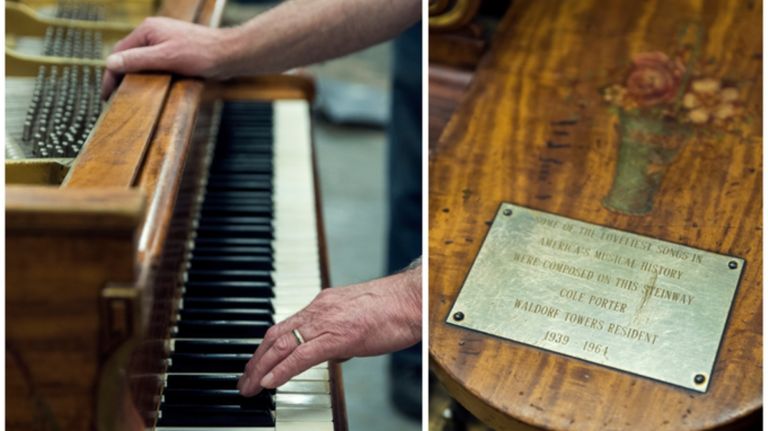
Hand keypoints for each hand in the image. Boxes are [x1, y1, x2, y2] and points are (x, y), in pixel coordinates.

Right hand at [101, 17, 236, 98]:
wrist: (229, 54)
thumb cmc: (201, 53)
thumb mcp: (165, 58)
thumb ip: (138, 60)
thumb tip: (110, 62)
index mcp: (147, 30)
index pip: (119, 52)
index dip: (111, 74)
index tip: (106, 94)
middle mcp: (154, 33)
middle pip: (129, 56)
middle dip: (121, 76)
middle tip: (114, 98)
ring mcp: (165, 41)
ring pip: (142, 61)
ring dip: (135, 77)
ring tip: (128, 95)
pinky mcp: (176, 51)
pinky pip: (156, 64)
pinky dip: (149, 75)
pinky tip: (149, 88)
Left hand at [237, 266, 421, 395]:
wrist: (412, 299)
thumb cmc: (394, 309)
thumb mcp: (359, 319)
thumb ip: (341, 333)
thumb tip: (333, 353)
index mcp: (323, 304)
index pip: (285, 325)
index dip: (266, 347)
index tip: (256, 363)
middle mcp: (319, 309)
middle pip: (275, 335)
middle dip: (256, 360)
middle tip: (244, 379)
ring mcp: (327, 322)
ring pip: (282, 345)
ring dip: (261, 368)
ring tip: (250, 386)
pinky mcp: (338, 337)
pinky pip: (302, 356)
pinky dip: (283, 370)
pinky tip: (271, 382)